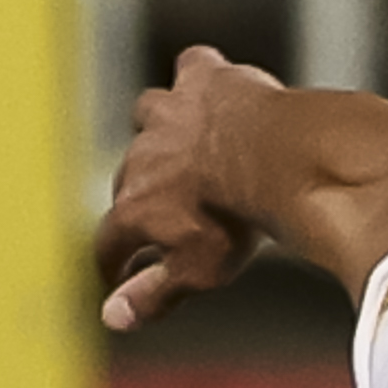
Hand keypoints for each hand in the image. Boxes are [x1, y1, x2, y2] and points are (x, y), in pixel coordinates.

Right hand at [96, 46, 284, 334]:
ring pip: (146, 114)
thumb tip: (111, 319)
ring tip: (178, 145)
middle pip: (128, 180)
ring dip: (157, 130)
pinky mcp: (203, 79)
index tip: (120, 273)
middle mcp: (140, 157)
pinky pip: (191, 68)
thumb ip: (150, 295)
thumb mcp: (196, 272)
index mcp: (133, 209)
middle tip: (167, 216)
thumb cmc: (238, 221)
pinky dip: (197, 78)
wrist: (278, 159)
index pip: (108, 242)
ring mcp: (170, 114)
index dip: (113, 262)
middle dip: (141, 198)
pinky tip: (207, 85)